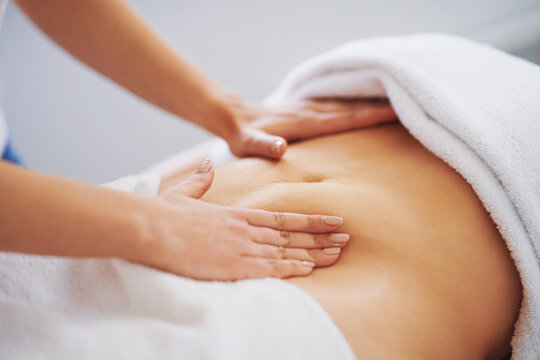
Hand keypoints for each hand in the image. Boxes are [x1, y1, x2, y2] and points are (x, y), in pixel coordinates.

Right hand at [143, 160, 349, 280]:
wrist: (153, 229)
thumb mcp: (184, 194)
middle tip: (347, 237)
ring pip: (287, 250)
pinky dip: (293, 268)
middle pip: (292, 235)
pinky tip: (311, 268)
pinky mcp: (234, 266)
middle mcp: (246, 230)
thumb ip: (201, 181)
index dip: (310, 220)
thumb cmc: (165, 215)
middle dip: (321, 236)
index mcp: (238, 214)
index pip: (282, 217)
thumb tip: (207, 164)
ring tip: (339, 253)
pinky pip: (270, 268)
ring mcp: (243, 247)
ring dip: (315, 252)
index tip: (332, 219)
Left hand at [225, 97, 396, 158]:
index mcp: (305, 122)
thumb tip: (281, 147)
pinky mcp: (304, 110)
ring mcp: (308, 110)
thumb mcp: (249, 144)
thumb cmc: (243, 136)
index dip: (368, 116)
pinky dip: (352, 106)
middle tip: (406, 107)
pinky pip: (335, 107)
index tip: (393, 112)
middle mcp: (310, 113)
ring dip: (368, 105)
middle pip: (351, 109)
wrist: (234, 117)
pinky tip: (360, 108)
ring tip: (392, 107)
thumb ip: (264, 147)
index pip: (343, 118)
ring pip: (345, 106)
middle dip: (377, 108)